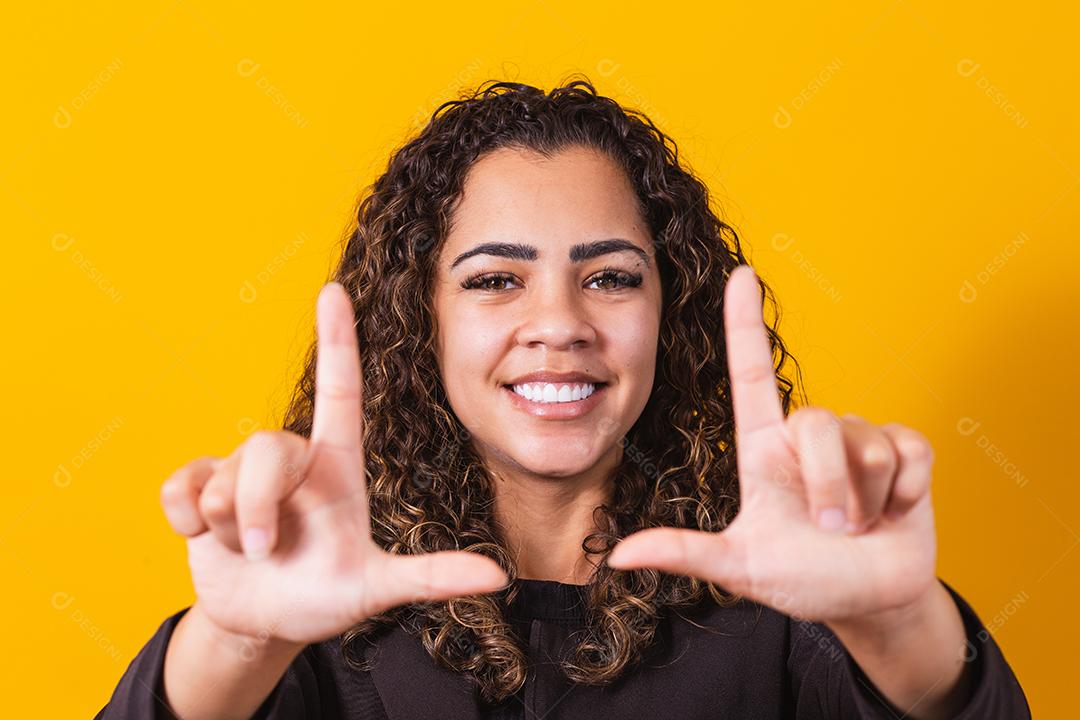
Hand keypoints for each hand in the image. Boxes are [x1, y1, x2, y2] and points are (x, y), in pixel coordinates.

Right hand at [160, 282, 508, 644]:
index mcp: (337, 465)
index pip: (340, 390)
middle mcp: (292, 459)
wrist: (262, 622)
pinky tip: (203, 535)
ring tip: (251, 551)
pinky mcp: (197, 486)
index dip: (337, 341)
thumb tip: (499, 577)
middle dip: (261, 508)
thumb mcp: (375, 588)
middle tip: (269, 552)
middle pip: (269, 447)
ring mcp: (241, 471)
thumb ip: (431, 577)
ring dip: (232, 527)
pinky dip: (187, 520)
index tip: (335, 290)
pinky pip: (179, 488)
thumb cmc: (324, 595)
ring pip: (224, 477)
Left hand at [607, 265, 938, 624]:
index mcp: (763, 449)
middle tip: (831, 529)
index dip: (745, 323)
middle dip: (828, 486)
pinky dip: (905, 492)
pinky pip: (910, 451)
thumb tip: (618, 556)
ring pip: (866, 444)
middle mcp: (808, 438)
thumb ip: (686, 553)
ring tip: (860, 524)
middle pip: (817, 422)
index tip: (740, 274)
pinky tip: (895, 510)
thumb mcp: (740, 567)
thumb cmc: (800, 577)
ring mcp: (858, 442)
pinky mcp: (906, 453)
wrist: (868, 601)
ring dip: (866, 498)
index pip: (752, 374)